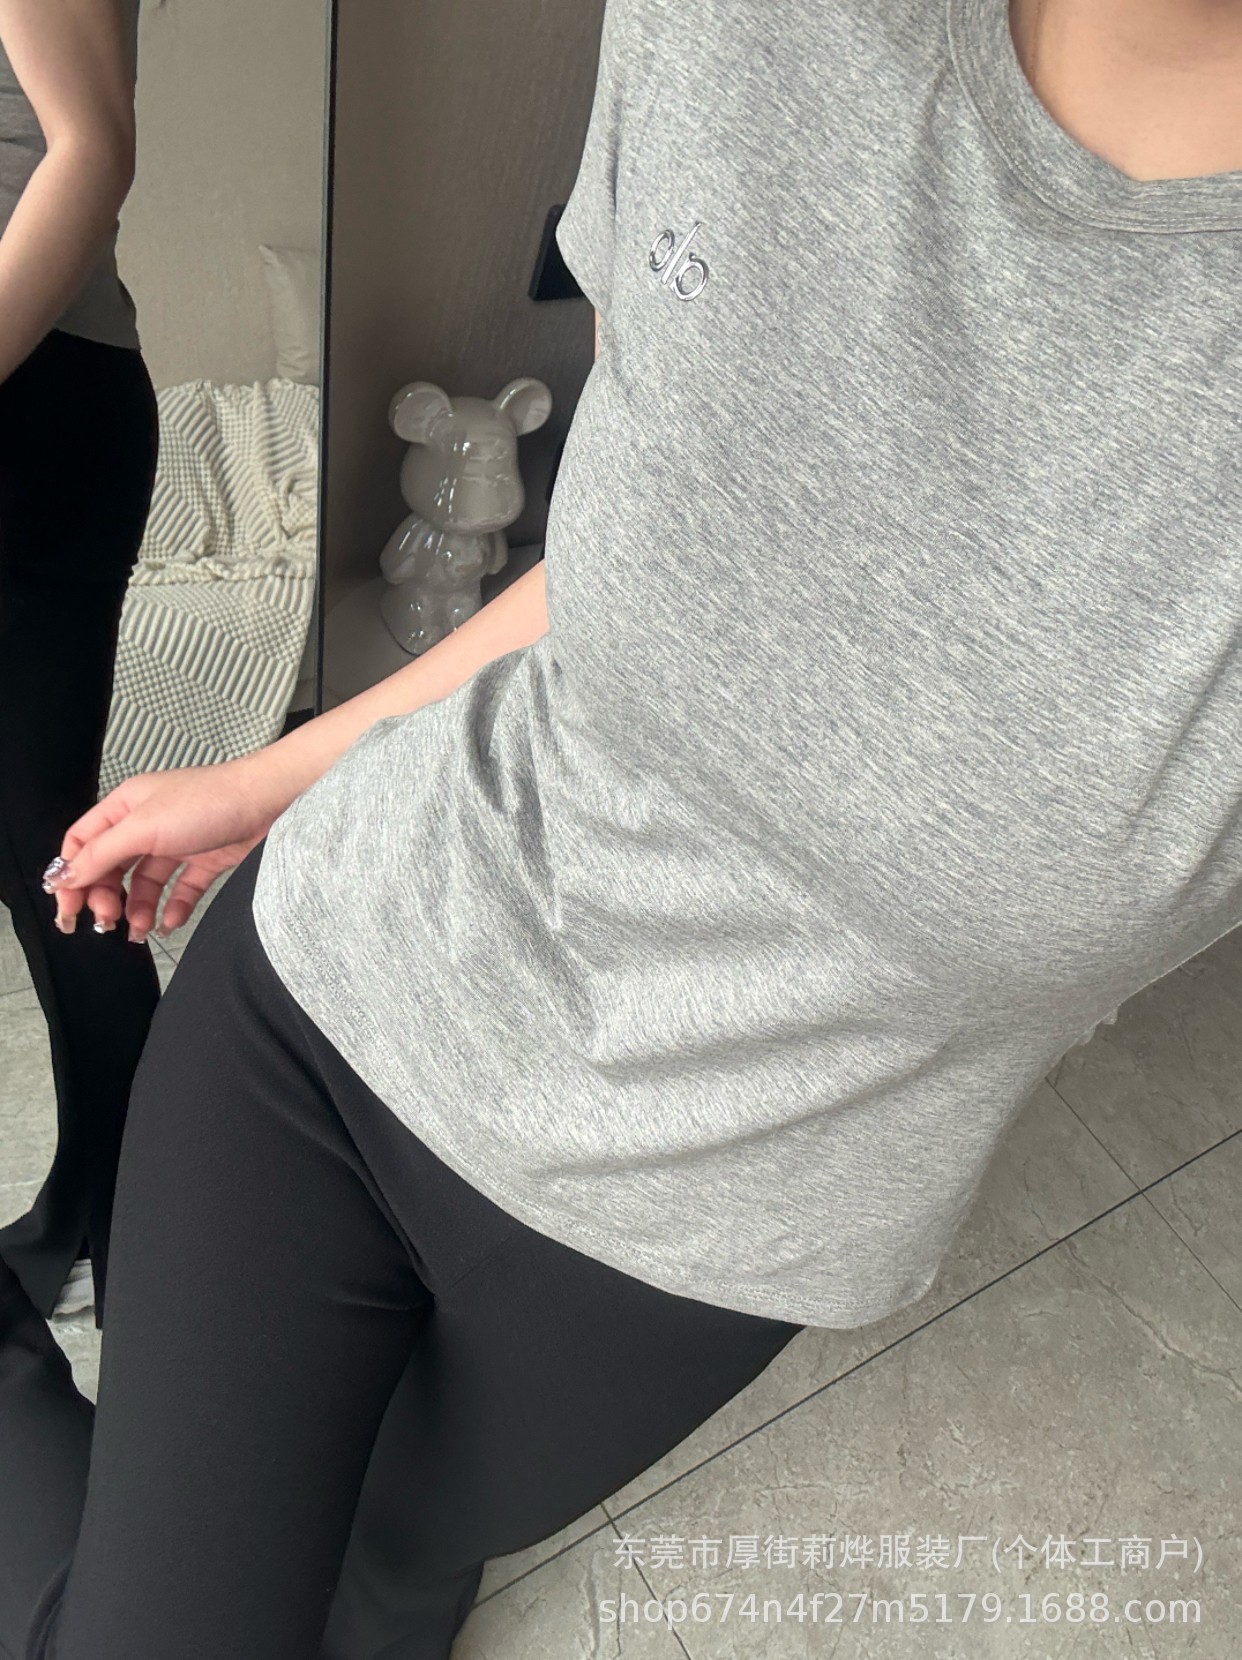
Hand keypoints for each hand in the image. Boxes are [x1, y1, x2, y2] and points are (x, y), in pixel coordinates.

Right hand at [43, 756, 289, 944]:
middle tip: (106, 921)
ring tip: (139, 929)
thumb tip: (63, 877)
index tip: (68, 909)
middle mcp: (148, 824)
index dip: (72, 876)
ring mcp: (177, 843)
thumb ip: (102, 854)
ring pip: (145, 883)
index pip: (84, 844)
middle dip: (104, 896)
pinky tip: (169, 922)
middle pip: (111, 867)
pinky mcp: (205, 860)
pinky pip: (180, 890)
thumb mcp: (143, 827)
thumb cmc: (209, 801)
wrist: (269, 802)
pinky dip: (173, 908)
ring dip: (137, 907)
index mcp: (125, 807)